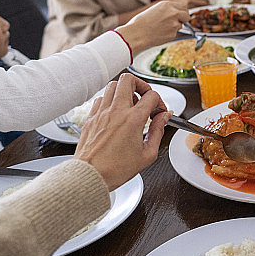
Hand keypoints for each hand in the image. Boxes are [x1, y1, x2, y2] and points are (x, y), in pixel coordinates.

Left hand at [74, 74, 168, 190]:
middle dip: (141, 85)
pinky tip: (115, 113)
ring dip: (125, 91)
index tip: (159, 113)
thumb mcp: (147, 154)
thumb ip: (158, 131)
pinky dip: (111, 100)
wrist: (90, 176)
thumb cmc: (115, 169)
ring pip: (113, 85)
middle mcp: (116, 111)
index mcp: (133, 119)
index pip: (152, 96)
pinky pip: (101, 98)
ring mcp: (101, 113)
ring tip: (130, 105)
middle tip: (145, 97)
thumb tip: (163, 118)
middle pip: (129, 79)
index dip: (160, 102)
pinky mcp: (91, 117)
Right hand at [116, 0, 189, 54]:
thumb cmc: (142, 22)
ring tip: (161, 28)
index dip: (181, 12)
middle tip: (173, 22)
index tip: (178, 15)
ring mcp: (174, 23)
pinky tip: (160, 33)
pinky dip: (170, 34)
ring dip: (174, 27)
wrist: (136, 34)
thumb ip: (168, 10)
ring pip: (181, 25)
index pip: (183, 7)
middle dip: (182, 19)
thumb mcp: (156, 9)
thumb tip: (179, 13)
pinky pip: (175, 33)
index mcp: (168, 4)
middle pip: (186, 15)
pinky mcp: (173, 33)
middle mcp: (173, 12)